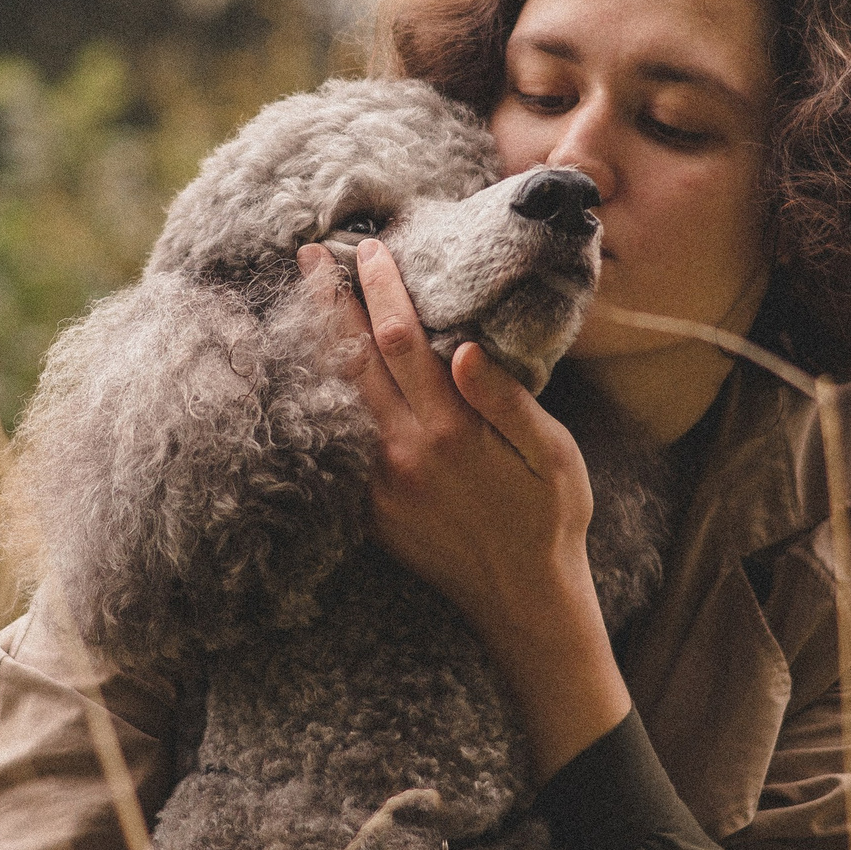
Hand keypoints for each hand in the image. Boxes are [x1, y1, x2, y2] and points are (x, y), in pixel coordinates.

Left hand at [302, 240, 631, 777]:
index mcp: (450, 431)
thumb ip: (507, 401)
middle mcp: (403, 455)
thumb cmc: (549, 518)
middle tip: (306, 255)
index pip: (403, 342)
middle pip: (352, 361)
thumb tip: (467, 348)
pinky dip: (319, 398)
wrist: (523, 600)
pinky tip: (310, 370)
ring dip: (315, 345)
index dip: (382, 291)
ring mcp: (377, 486)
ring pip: (334, 399)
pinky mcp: (368, 511)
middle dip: (328, 303)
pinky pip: (334, 441)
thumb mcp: (552, 456)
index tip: (368, 249)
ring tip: (298, 300)